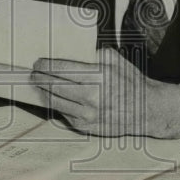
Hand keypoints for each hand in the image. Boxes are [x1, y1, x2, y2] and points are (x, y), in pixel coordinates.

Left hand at [30, 47, 179, 138]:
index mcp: (97, 76)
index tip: (38, 62)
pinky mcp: (86, 127)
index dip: (46, 65)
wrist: (146, 111)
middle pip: (53, 86)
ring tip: (38, 85)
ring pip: (54, 102)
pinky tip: (53, 98)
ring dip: (43, 92)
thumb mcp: (114, 59)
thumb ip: (92, 54)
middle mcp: (90, 97)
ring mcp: (87, 115)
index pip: (61, 69)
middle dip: (40, 78)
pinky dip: (57, 105)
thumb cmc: (130, 82)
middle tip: (33, 72)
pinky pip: (63, 114)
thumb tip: (70, 52)